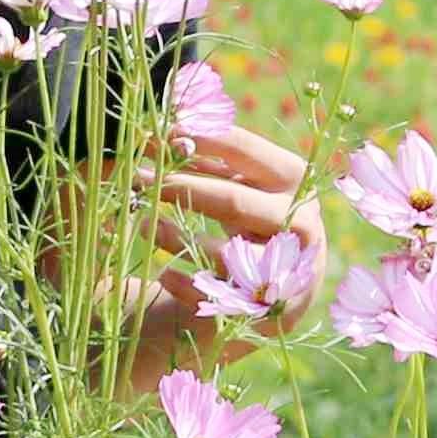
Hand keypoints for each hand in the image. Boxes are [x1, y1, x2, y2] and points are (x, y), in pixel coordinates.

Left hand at [123, 108, 323, 382]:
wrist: (262, 302)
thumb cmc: (241, 228)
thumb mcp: (231, 188)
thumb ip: (207, 160)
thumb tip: (167, 123)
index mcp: (294, 181)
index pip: (242, 148)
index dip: (193, 139)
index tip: (150, 133)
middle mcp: (301, 225)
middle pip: (233, 201)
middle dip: (178, 187)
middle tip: (135, 178)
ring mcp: (290, 272)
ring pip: (225, 252)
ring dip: (175, 235)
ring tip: (142, 225)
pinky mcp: (268, 314)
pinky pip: (217, 296)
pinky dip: (185, 283)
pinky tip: (163, 275)